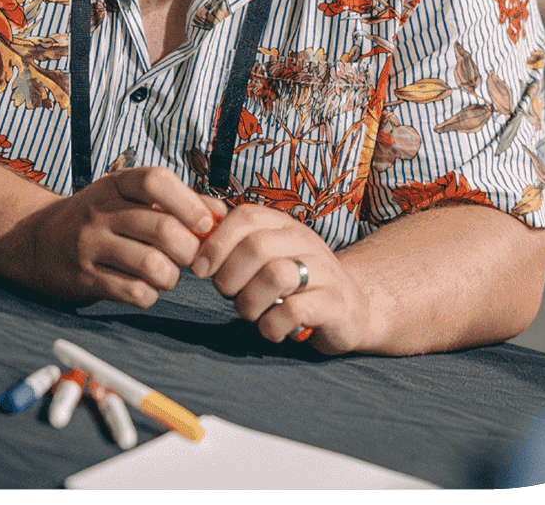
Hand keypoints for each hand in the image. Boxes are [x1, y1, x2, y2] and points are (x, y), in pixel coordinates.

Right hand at [16, 166, 216, 307]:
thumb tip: (221, 213)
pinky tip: (146, 288)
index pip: (156, 181)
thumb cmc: (100, 217)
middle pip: (162, 229)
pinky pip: (133, 292)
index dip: (189, 202)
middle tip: (188, 257)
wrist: (38, 241)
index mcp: (116, 184)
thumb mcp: (129, 196)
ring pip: (152, 265)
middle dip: (188, 250)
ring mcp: (90, 245)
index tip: (204, 223)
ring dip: (171, 276)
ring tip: (167, 274)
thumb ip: (177, 200)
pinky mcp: (84, 278)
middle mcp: (100, 210)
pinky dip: (150, 295)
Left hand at [191, 204, 372, 353]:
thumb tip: (192, 234)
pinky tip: (271, 328)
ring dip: (250, 304)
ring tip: (251, 314)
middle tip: (228, 295)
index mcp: (284, 225)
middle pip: (256, 246)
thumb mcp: (268, 255)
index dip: (216, 242)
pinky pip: (294, 310)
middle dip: (229, 277)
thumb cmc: (295, 282)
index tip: (200, 269)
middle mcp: (304, 241)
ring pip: (275, 276)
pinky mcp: (334, 303)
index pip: (245, 216)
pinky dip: (272, 326)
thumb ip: (235, 243)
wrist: (351, 308)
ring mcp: (323, 271)